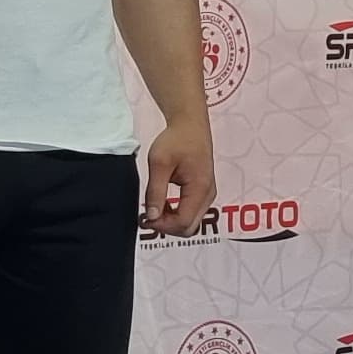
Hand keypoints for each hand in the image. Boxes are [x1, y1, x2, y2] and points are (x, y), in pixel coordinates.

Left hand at [144, 121, 218, 238]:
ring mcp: (207, 194)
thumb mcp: (158, 163)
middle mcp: (208, 195)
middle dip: (167, 227)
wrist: (190, 125)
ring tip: (153, 208)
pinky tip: (162, 204)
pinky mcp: (203, 192)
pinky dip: (176, 215)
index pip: (183, 222)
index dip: (162, 226)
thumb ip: (155, 191)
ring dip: (171, 221)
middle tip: (147, 216)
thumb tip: (151, 216)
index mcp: (200, 188)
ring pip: (190, 223)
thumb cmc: (177, 139)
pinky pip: (191, 213)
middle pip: (189, 228)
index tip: (145, 217)